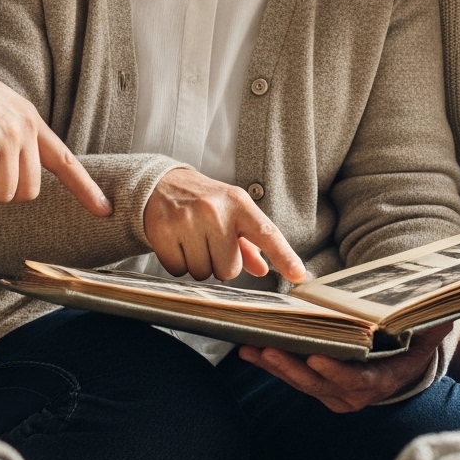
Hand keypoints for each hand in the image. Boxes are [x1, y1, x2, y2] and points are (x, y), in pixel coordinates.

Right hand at [142, 166, 305, 280]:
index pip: (267, 233)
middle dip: (220, 265)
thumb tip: (264, 268)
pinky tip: (177, 244)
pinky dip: (178, 264)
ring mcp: (187, 220)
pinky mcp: (163, 231)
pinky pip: (178, 270)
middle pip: (229, 269)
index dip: (284, 256)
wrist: (161, 184)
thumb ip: (249, 243)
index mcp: (239, 204)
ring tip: (192, 241)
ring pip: (203, 273)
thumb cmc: (204, 202)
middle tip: (210, 244)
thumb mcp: (231, 213)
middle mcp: (214, 210)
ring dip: (198, 265)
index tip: (299, 275)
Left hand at [239, 325, 452, 413]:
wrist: (402, 365)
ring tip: (251, 348)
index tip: (317, 359)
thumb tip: (445, 312)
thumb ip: (432, 326)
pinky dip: (273, 364)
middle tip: (268, 349)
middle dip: (291, 368)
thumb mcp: (427, 337)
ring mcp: (333, 393)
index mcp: (380, 382)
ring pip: (301, 382)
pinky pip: (294, 377)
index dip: (336, 373)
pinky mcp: (319, 387)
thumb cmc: (412, 346)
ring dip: (274, 366)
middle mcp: (354, 394)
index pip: (356, 381)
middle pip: (319, 384)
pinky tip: (251, 349)